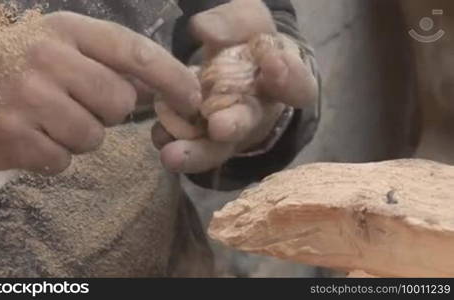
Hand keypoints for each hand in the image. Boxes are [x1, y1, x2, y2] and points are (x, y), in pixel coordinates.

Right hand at [0, 12, 199, 174]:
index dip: (171, 76)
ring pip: (93, 136)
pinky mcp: (14, 137)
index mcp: (65, 30)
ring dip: (80, 137)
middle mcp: (47, 58)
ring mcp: (28, 98)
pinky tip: (31, 138)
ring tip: (49, 121)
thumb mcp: (57, 46)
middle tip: (78, 104)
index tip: (193, 97)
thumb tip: (155, 86)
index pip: (134, 51)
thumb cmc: (13, 67)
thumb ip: (106, 59)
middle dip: (109, 112)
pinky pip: (64, 160)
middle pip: (118, 102)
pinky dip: (54, 156)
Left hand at [153, 0, 317, 172]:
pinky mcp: (202, 136)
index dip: (289, 78)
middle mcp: (257, 112)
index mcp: (280, 82)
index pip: (298, 85)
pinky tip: (159, 137)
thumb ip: (235, 22)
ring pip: (216, 147)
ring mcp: (228, 129)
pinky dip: (172, 140)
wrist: (233, 65)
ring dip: (196, 152)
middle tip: (219, 127)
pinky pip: (188, 144)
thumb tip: (204, 28)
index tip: (273, 62)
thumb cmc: (247, 42)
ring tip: (172, 155)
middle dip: (234, 125)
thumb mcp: (247, 21)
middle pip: (249, 123)